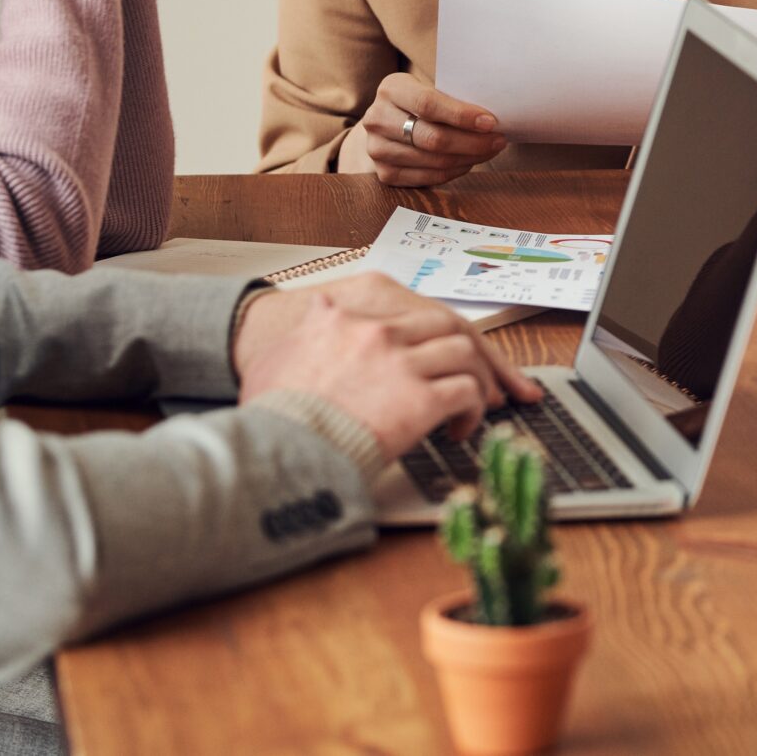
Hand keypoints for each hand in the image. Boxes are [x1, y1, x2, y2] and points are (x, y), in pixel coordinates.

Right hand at [236, 273, 542, 457]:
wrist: (275, 450)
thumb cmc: (273, 414)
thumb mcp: (278, 355)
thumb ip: (309, 327)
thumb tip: (319, 307)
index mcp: (347, 318)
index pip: (410, 314)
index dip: (433, 334)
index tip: (442, 353)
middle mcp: (379, 332)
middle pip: (448, 325)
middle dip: (471, 351)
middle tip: (483, 376)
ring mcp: (403, 363)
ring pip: (465, 353)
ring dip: (477, 379)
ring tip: (476, 404)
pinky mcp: (421, 399)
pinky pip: (466, 393)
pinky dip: (472, 410)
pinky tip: (460, 429)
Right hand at [349, 73, 505, 186]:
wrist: (390, 120)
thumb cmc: (422, 100)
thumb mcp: (431, 86)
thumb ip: (453, 97)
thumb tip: (492, 118)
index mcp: (391, 88)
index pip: (428, 104)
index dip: (461, 115)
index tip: (490, 122)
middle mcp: (377, 119)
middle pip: (432, 138)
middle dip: (472, 142)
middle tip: (498, 140)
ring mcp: (377, 149)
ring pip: (433, 161)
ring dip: (469, 158)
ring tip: (489, 150)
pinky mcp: (384, 173)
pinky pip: (428, 178)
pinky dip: (454, 171)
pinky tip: (470, 161)